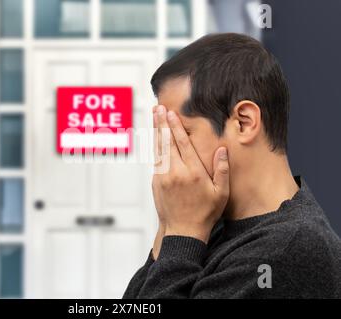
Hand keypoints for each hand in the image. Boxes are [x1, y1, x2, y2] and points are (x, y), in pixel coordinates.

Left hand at [152, 105, 229, 242]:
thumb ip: (222, 170)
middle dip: (162, 123)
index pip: (182, 143)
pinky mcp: (156, 182)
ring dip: (156, 132)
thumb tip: (221, 149)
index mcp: (193, 172)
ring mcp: (163, 177)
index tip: (171, 113)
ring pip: (158, 149)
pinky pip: (155, 160)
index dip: (176, 126)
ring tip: (154, 117)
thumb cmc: (204, 213)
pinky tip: (155, 138)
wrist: (182, 231)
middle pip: (167, 142)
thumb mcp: (221, 194)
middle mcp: (176, 172)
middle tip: (157, 108)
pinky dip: (155, 147)